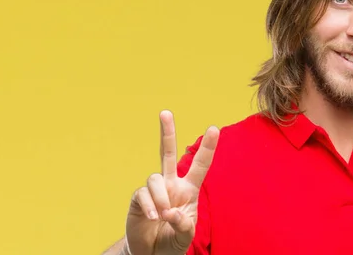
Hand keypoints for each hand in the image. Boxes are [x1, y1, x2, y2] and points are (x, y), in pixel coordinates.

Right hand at [125, 110, 218, 254]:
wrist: (151, 253)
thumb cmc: (173, 241)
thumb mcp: (186, 236)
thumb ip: (183, 225)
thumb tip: (170, 211)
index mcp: (188, 190)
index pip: (199, 166)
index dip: (207, 148)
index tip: (213, 128)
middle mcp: (171, 185)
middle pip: (167, 153)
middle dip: (167, 133)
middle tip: (165, 112)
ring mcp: (154, 191)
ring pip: (155, 178)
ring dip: (161, 197)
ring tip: (162, 216)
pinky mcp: (139, 199)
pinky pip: (143, 194)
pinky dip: (150, 205)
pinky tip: (153, 218)